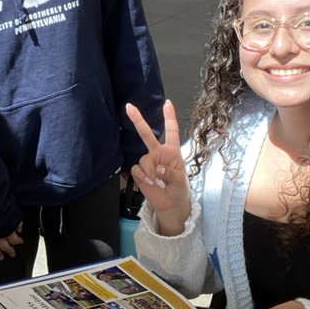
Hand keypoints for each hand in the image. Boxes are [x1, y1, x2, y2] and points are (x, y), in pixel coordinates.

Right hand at [0, 223, 23, 258]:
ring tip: (1, 257)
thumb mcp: (13, 211)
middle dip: (9, 251)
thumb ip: (17, 221)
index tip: (20, 241)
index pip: (14, 240)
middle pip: (5, 246)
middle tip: (12, 254)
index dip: (18, 241)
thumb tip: (19, 228)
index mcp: (7, 230)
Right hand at [125, 100, 191, 233]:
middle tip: (129, 108)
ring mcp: (148, 161)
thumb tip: (159, 167)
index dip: (169, 117)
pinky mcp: (139, 171)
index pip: (171, 131)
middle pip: (147, 134)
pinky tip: (150, 183)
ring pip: (143, 159)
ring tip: (158, 181)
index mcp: (172, 151)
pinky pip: (136, 169)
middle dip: (138, 120)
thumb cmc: (179, 189)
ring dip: (150, 172)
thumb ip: (170, 173)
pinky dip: (143, 177)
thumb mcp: (180, 181)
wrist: (170, 204)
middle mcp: (158, 153)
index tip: (167, 104)